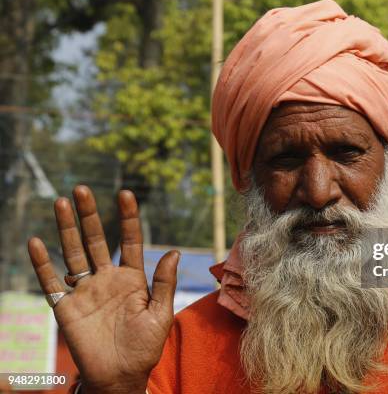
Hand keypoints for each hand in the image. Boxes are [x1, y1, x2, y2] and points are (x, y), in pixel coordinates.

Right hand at [28, 186, 178, 392]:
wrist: (121, 375)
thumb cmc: (145, 347)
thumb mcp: (161, 314)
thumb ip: (164, 283)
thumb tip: (174, 251)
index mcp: (132, 278)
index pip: (130, 241)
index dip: (128, 218)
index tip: (126, 193)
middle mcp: (107, 279)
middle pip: (96, 240)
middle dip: (90, 215)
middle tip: (83, 189)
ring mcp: (85, 291)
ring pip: (73, 253)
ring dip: (66, 229)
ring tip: (61, 203)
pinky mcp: (66, 307)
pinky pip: (51, 282)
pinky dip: (42, 264)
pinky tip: (36, 243)